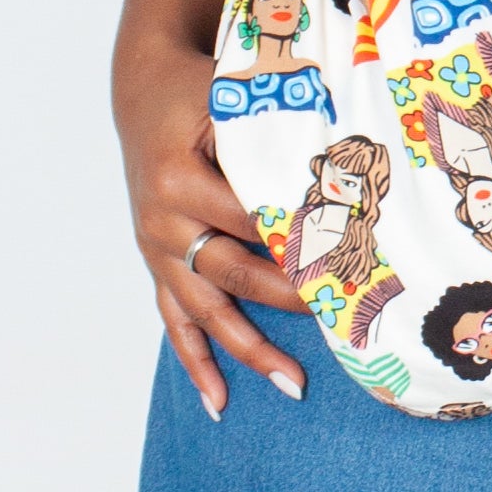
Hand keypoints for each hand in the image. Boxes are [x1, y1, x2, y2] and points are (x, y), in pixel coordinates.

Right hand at [119, 46, 305, 415]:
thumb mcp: (230, 99)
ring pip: (206, 310)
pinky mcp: (158, 264)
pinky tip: (219, 401)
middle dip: (288, 300)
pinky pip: (175, 321)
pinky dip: (195, 362)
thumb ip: (273, 136)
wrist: (145, 90)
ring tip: (293, 385)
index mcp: (178, 178)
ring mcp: (156, 248)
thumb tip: (341, 177)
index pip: (250, 219)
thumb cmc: (199, 91)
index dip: (297, 241)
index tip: (346, 262)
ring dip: (249, 350)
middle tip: (339, 322)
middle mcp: (161, 220)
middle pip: (233, 272)